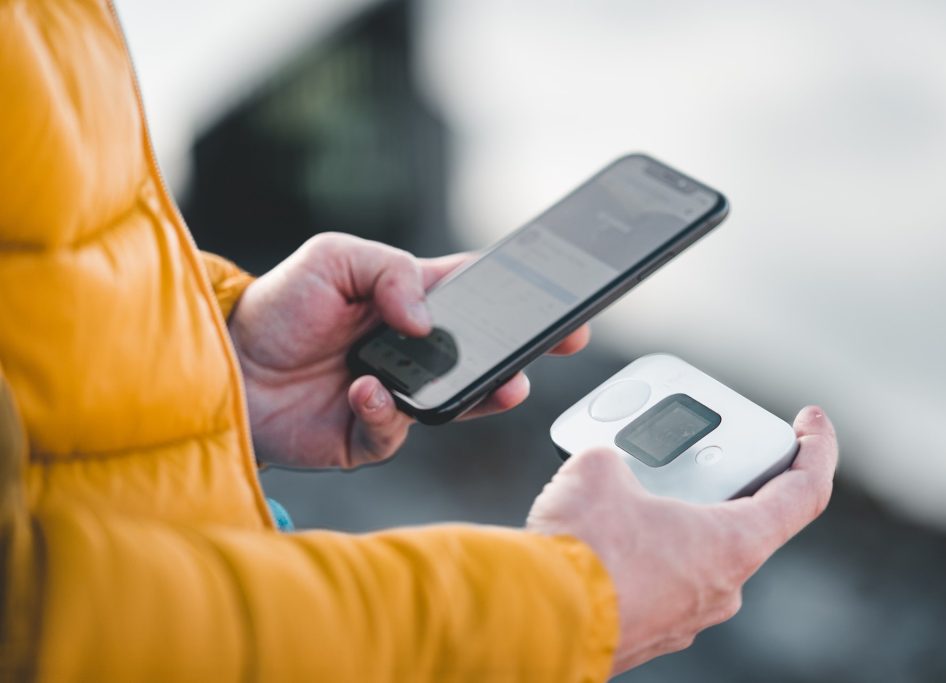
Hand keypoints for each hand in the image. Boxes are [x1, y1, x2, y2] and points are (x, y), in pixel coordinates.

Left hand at [228, 232, 590, 468]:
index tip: (560, 300)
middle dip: (524, 351)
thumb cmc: (276, 307)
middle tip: (557, 345)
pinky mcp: (371, 434)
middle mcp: (410, 350)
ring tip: (500, 386)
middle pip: (482, 353)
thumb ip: (388, 270)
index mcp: (407, 300)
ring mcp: (396, 394)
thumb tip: (425, 318)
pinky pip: (398, 431)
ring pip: (460, 400)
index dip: (519, 297)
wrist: (225, 368)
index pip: (476, 295)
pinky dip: (388, 412)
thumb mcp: (331, 257)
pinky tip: (365, 392)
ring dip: (484, 393)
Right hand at [527, 406, 837, 676]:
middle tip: (683, 451)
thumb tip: (605, 468)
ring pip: (693, 552)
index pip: (804, 493)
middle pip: (741, 520)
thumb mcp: (599, 469)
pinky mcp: (648, 631)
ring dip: (670, 517)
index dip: (816, 449)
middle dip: (712, 479)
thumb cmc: (581, 551)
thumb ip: (618, 457)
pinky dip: (641, 551)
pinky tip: (602, 533)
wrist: (535, 620)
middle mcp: (720, 588)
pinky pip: (658, 579)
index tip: (810, 423)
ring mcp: (685, 617)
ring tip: (623, 491)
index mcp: (733, 545)